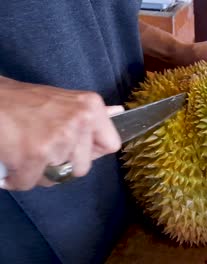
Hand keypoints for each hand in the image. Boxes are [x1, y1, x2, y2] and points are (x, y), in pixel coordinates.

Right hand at [0, 77, 121, 190]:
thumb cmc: (25, 101)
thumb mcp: (67, 101)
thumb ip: (90, 114)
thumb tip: (119, 112)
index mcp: (91, 108)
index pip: (111, 146)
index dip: (93, 153)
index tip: (78, 151)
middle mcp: (80, 121)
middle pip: (82, 168)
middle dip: (62, 165)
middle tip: (45, 150)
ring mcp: (59, 138)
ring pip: (55, 177)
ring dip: (38, 171)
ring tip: (26, 151)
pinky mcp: (35, 154)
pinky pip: (30, 182)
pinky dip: (17, 179)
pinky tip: (11, 165)